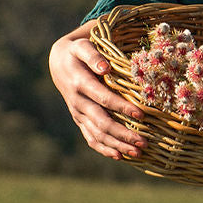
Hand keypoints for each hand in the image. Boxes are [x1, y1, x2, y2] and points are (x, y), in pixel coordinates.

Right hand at [48, 22, 147, 160]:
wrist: (58, 63)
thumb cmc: (77, 52)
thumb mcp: (82, 46)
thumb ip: (94, 56)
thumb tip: (105, 68)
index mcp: (80, 83)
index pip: (103, 99)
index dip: (122, 108)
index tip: (141, 115)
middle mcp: (78, 102)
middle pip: (102, 122)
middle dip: (123, 134)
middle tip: (144, 143)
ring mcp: (78, 113)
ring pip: (97, 134)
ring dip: (117, 145)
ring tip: (138, 153)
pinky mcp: (79, 120)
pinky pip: (90, 138)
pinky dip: (104, 148)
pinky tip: (119, 156)